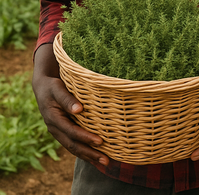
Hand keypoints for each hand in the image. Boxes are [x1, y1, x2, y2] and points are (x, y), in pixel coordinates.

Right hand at [32, 44, 108, 166]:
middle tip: (106, 160)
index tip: (100, 141)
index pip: (71, 131)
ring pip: (73, 148)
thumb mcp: (58, 89)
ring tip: (105, 163)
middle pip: (73, 145)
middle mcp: (55, 128)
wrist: (43, 87)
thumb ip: (67, 99)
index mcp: (53, 118)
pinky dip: (84, 152)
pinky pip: (73, 145)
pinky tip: (96, 157)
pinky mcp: (64, 131)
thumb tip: (79, 109)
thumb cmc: (53, 86)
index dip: (85, 137)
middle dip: (89, 153)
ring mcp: (59, 132)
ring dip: (88, 156)